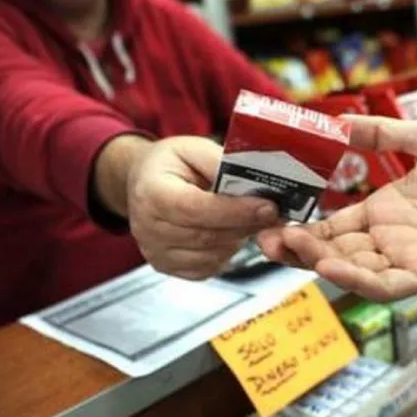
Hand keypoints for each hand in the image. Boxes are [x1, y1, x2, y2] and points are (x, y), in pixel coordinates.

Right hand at [99, 135, 278, 279]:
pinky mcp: (166, 266)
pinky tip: (229, 233)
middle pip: (206, 236)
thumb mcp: (193, 148)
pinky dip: (225, 252)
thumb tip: (254, 183)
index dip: (234, 211)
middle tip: (272, 213)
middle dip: (245, 225)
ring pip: (211, 255)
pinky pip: (207, 268)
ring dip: (237, 238)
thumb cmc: (170, 163)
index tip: (268, 207)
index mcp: (151, 192)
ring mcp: (155, 251)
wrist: (143, 181)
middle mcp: (147, 227)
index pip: (195, 209)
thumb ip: (220, 163)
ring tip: (248, 218)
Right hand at [257, 117, 416, 299]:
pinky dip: (361, 279)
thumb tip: (339, 123)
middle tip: (266, 238)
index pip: (334, 226)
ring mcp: (413, 255)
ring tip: (290, 247)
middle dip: (300, 249)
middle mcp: (395, 237)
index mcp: (388, 209)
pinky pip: (391, 284)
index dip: (303, 227)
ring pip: (356, 271)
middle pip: (337, 252)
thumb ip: (382, 135)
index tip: (271, 218)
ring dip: (322, 263)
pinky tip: (333, 265)